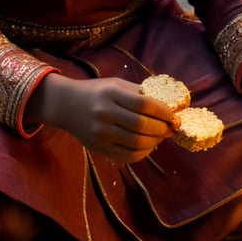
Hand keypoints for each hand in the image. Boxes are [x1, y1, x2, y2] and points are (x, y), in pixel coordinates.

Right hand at [28, 73, 178, 162]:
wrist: (66, 104)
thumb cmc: (97, 92)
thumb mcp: (116, 84)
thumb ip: (140, 93)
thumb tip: (169, 104)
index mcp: (110, 93)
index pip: (144, 104)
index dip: (164, 112)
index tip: (175, 116)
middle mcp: (104, 113)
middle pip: (142, 125)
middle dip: (162, 128)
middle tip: (171, 128)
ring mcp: (100, 133)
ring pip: (137, 143)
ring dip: (156, 141)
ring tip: (161, 136)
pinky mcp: (98, 148)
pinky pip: (127, 156)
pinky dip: (143, 153)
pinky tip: (148, 145)